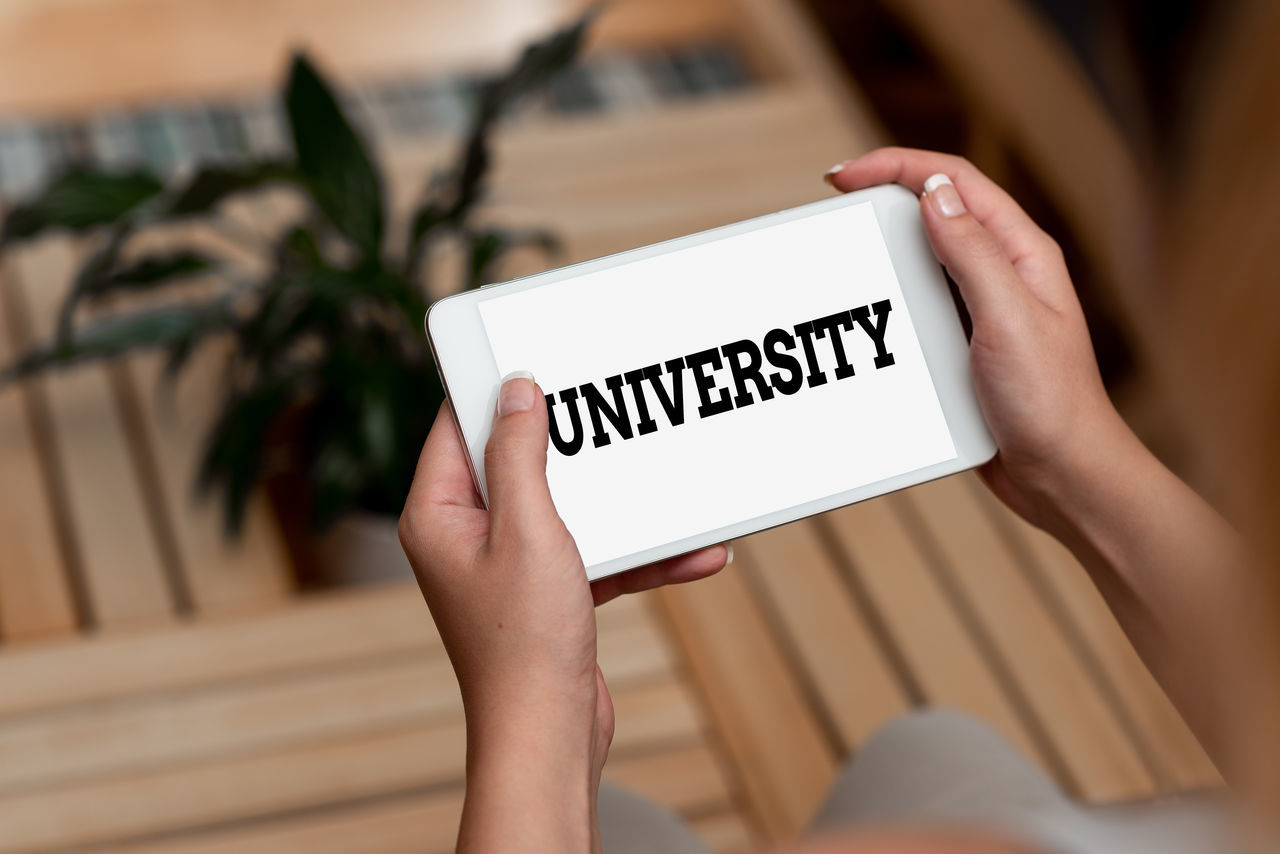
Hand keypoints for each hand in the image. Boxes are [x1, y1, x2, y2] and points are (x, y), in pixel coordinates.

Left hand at [398, 373, 728, 851]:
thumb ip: (519, 456)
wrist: (551, 735)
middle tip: (614, 407)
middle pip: (521, 460)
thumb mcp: (528, 529)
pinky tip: (694, 551)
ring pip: (569, 506)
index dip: (495, 387)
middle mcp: (467, 535)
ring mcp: (509, 564)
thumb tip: (514, 393)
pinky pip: (596, 551)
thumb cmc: (525, 644)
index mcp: (439, 514)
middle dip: (577, 441)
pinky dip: (640, 552)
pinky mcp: (550, 591)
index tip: (535, 355)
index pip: (459, 425)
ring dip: (622, 501)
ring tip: (668, 481)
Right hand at [827, 148, 1127, 531]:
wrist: (1062, 475)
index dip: (898, 167)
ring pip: (922, 261)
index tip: (845, 177)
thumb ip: (972, 254)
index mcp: (1022, 253)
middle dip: (883, 201)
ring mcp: (982, 310)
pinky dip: (888, 302)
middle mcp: (1002, 273)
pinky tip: (869, 317)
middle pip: (935, 213)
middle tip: (836, 211)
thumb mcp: (1007, 318)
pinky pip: (918, 309)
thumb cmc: (1052, 403)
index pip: (955, 182)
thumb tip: (936, 195)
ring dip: (883, 255)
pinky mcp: (964, 346)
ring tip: (847, 262)